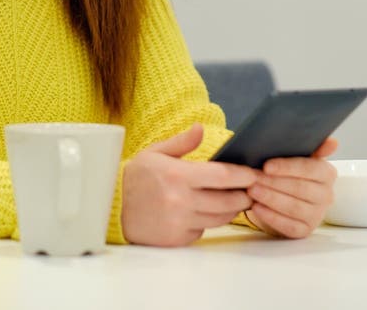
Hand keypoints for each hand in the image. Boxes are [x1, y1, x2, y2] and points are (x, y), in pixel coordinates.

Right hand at [121, 123, 256, 246]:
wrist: (112, 208)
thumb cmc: (136, 177)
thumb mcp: (155, 152)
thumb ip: (181, 142)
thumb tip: (200, 127)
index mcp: (177, 175)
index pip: (221, 176)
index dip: (242, 175)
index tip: (254, 173)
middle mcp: (181, 200)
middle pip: (227, 201)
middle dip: (243, 195)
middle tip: (251, 190)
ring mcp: (180, 222)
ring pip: (219, 219)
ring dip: (231, 210)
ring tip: (235, 200)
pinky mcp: (177, 239)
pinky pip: (203, 230)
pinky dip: (208, 221)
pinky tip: (205, 211)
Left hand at [245, 138, 337, 237]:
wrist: (285, 193)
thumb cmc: (290, 171)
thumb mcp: (297, 154)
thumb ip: (313, 146)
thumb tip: (332, 143)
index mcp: (327, 173)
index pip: (310, 169)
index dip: (287, 167)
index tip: (267, 166)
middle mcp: (326, 195)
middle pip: (300, 188)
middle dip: (273, 182)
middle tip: (253, 177)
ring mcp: (317, 215)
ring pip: (294, 208)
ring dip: (270, 198)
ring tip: (251, 190)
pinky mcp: (305, 230)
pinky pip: (289, 226)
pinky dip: (271, 217)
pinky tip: (257, 207)